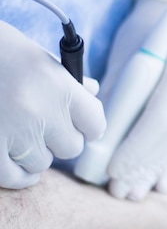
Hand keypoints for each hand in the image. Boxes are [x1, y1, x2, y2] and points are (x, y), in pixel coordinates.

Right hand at [0, 21, 105, 188]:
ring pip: (41, 163)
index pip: (95, 124)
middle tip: (46, 127)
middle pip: (71, 148)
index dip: (89, 126)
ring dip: (34, 154)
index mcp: (61, 88)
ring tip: (22, 135)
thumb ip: (68, 80)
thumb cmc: (2, 52)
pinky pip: (13, 177)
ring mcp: (15, 134)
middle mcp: (42, 114)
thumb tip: (92, 91)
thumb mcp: (40, 58)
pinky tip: (17, 164)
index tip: (81, 125)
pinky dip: (17, 175)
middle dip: (61, 140)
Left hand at [99, 0, 166, 200]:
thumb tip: (99, 140)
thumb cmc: (146, 32)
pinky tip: (158, 181)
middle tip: (118, 189)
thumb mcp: (127, 56)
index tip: (112, 168)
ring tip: (133, 192)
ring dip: (155, 169)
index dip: (135, 147)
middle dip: (143, 165)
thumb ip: (117, 96)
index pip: (160, 116)